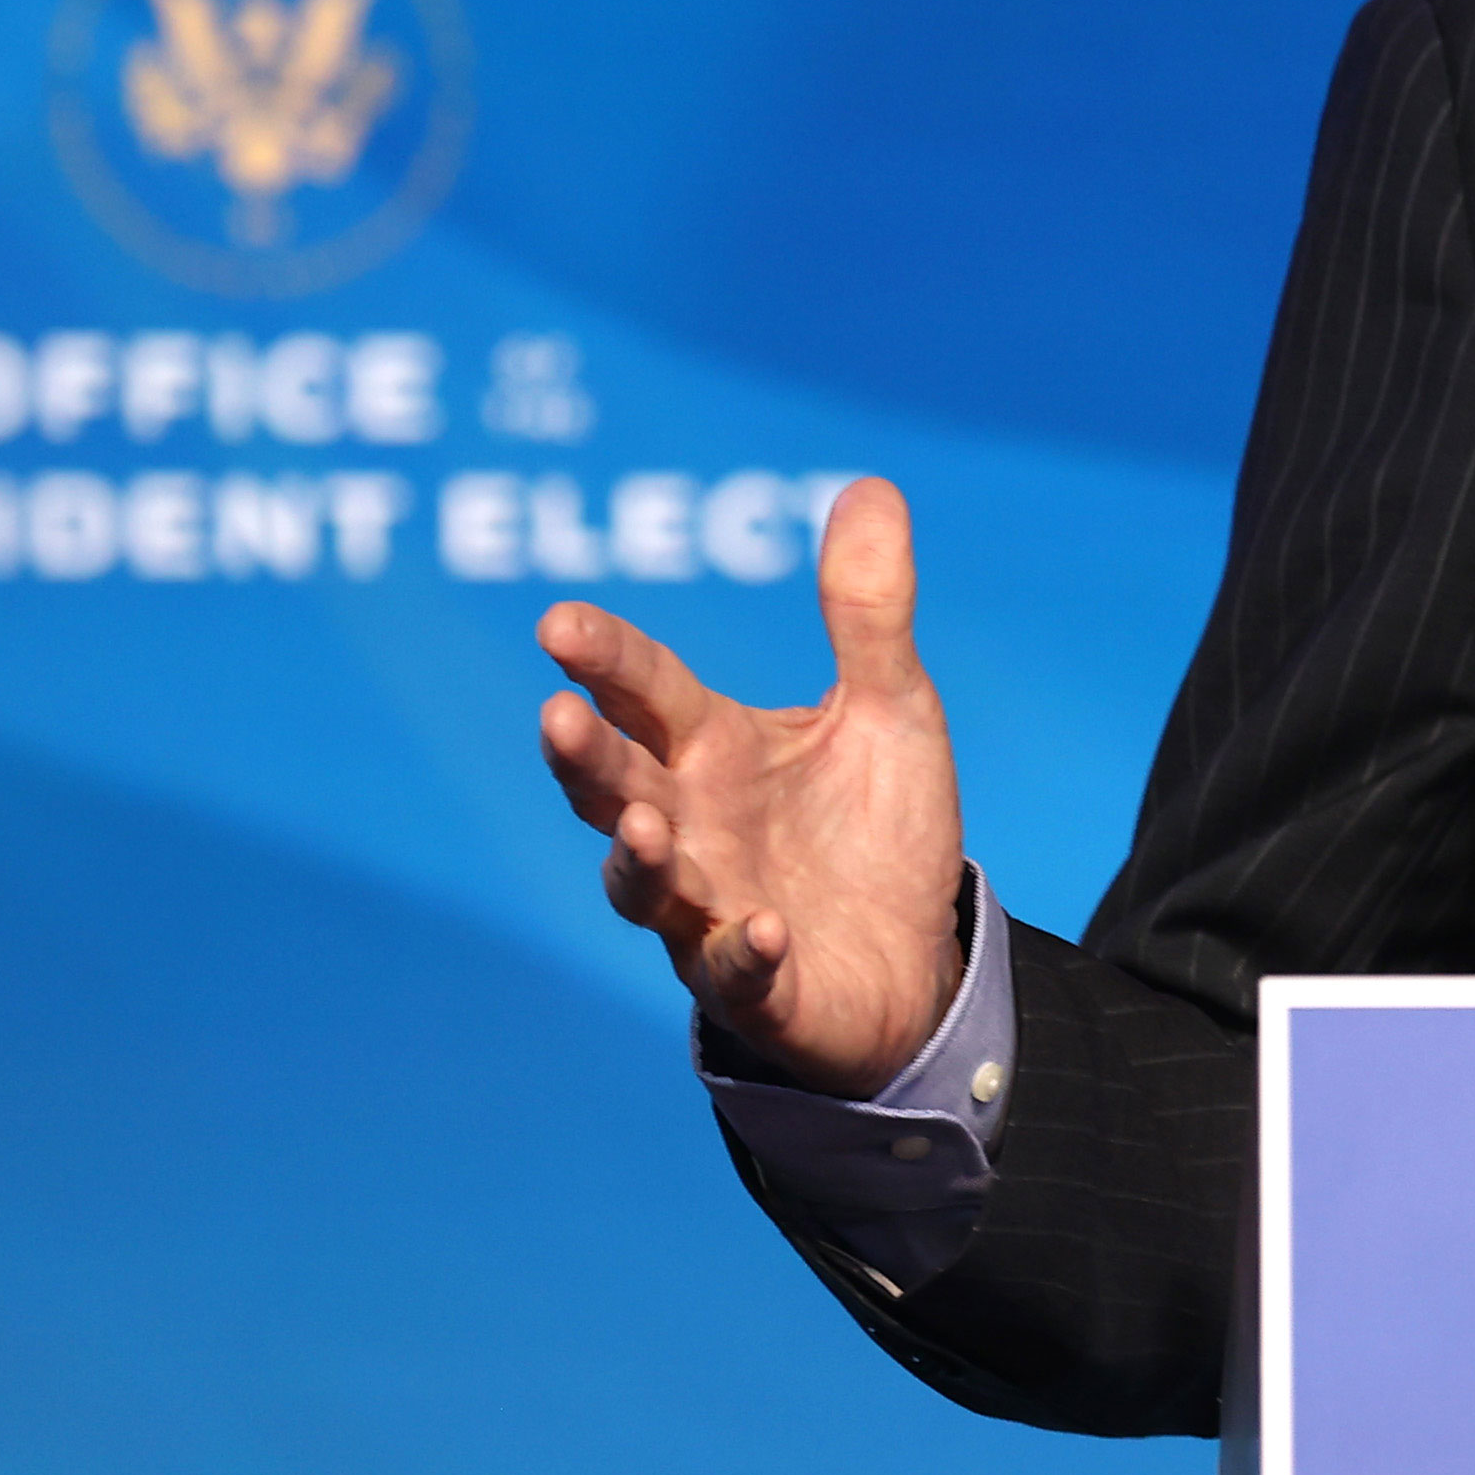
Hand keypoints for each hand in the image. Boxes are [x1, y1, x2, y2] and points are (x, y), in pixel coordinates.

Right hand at [536, 475, 968, 1098]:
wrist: (916, 955)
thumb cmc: (875, 825)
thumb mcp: (892, 707)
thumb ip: (869, 612)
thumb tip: (872, 486)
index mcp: (712, 748)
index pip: (644, 693)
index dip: (604, 658)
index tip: (558, 623)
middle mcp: (691, 825)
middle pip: (616, 788)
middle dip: (584, 758)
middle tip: (557, 717)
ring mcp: (709, 910)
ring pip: (645, 888)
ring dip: (640, 858)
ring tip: (651, 824)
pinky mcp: (757, 987)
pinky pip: (736, 974)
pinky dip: (742, 951)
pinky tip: (763, 927)